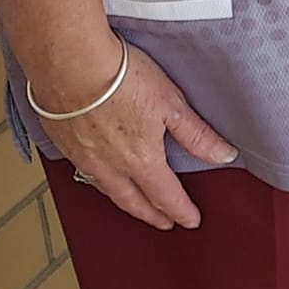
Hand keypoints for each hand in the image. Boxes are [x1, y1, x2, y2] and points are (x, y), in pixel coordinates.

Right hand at [28, 32, 237, 230]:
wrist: (69, 65)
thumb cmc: (121, 78)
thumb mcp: (171, 104)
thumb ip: (196, 135)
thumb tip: (224, 156)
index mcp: (141, 160)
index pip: (166, 195)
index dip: (181, 210)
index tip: (191, 220)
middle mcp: (110, 166)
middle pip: (134, 201)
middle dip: (153, 215)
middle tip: (165, 223)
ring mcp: (83, 158)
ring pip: (107, 190)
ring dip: (125, 202)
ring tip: (135, 204)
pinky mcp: (64, 144)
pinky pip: (83, 173)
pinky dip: (98, 182)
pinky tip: (99, 176)